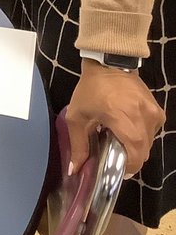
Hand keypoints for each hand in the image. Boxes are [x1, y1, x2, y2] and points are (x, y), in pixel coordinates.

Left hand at [68, 60, 163, 176]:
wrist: (109, 64)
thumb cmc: (90, 89)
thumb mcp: (77, 116)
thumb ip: (78, 144)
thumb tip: (75, 169)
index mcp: (124, 120)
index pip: (135, 155)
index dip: (126, 167)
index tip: (113, 167)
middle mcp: (144, 118)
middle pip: (143, 152)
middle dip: (129, 158)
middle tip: (113, 152)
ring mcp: (154, 114)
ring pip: (149, 143)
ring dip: (135, 146)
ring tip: (118, 137)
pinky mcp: (158, 111)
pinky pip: (152, 132)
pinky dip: (141, 135)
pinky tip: (126, 127)